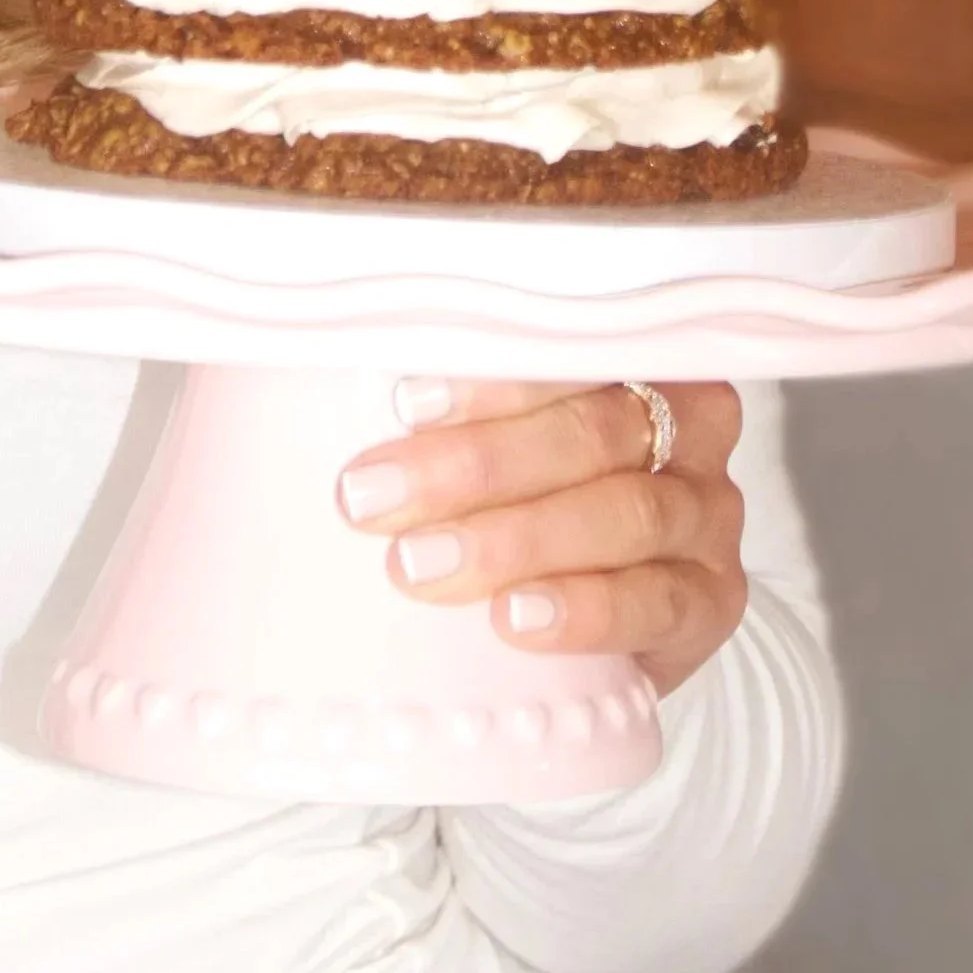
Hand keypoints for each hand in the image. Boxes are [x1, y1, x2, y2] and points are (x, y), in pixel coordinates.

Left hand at [336, 379, 748, 697]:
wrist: (587, 630)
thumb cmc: (500, 500)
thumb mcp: (469, 435)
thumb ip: (410, 398)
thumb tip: (261, 359)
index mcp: (623, 351)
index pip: (569, 343)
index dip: (490, 374)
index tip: (399, 402)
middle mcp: (685, 420)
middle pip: (592, 427)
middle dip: (475, 464)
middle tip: (368, 501)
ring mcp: (706, 512)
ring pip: (625, 511)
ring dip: (515, 540)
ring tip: (420, 569)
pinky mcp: (711, 601)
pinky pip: (659, 601)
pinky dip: (585, 610)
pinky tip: (516, 622)